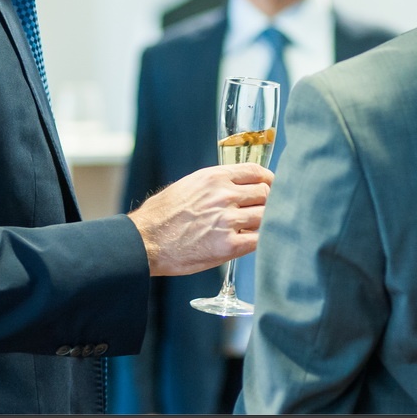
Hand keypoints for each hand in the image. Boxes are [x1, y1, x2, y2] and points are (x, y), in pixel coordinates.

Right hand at [128, 163, 270, 276]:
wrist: (145, 240)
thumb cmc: (162, 215)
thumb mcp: (189, 185)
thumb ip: (216, 184)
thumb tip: (237, 187)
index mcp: (215, 177)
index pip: (256, 172)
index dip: (269, 181)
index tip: (271, 188)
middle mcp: (224, 195)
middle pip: (266, 194)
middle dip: (269, 203)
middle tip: (267, 212)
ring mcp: (228, 220)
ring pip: (266, 216)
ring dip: (266, 223)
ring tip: (261, 228)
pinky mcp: (228, 245)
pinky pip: (259, 240)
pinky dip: (262, 241)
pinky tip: (256, 242)